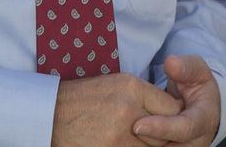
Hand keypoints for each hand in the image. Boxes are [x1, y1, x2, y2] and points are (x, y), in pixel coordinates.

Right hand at [52, 72, 182, 146]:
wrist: (52, 115)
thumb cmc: (85, 98)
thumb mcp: (117, 84)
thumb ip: (144, 95)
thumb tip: (170, 109)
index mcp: (132, 87)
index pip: (172, 107)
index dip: (173, 116)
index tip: (171, 119)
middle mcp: (129, 110)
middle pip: (166, 131)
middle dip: (165, 135)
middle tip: (158, 134)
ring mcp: (120, 135)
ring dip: (151, 145)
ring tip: (139, 139)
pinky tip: (128, 144)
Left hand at [133, 55, 221, 146]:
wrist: (200, 104)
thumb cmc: (197, 85)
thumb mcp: (196, 70)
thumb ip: (185, 66)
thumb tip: (171, 63)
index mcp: (204, 120)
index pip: (184, 128)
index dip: (162, 127)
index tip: (138, 125)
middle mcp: (197, 141)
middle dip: (148, 139)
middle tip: (125, 129)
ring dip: (141, 145)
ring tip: (122, 134)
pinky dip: (139, 146)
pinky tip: (125, 139)